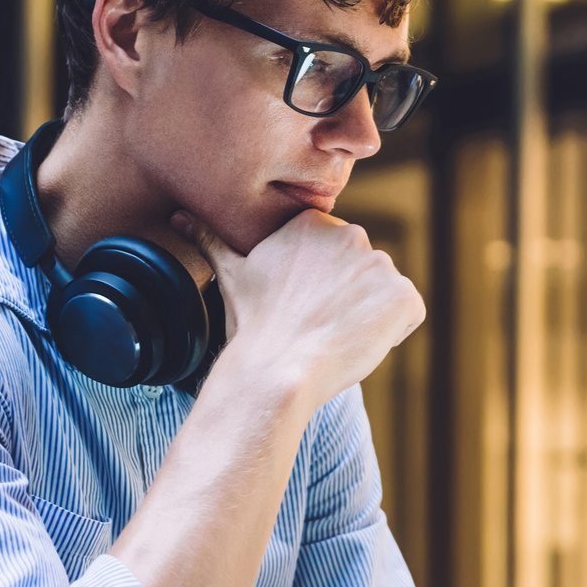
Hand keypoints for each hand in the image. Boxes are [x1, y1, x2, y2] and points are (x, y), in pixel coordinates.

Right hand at [171, 209, 424, 407]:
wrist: (276, 369)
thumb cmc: (253, 326)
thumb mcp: (231, 274)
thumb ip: (212, 239)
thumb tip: (178, 218)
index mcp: (315, 224)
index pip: (337, 258)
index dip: (322, 290)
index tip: (301, 308)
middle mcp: (354, 235)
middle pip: (363, 275)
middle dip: (347, 301)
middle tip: (315, 325)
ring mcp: (382, 265)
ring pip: (384, 297)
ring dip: (368, 317)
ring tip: (333, 335)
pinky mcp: (404, 296)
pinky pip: (408, 315)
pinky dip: (391, 333)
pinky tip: (358, 342)